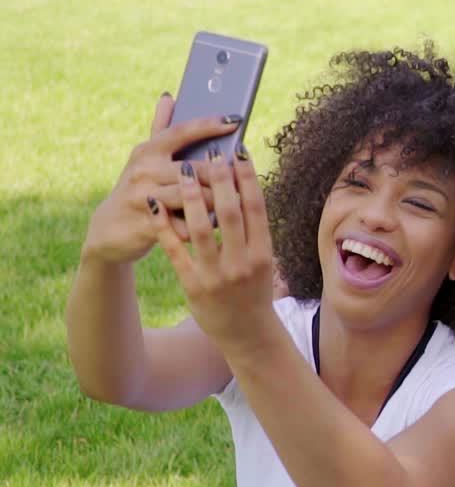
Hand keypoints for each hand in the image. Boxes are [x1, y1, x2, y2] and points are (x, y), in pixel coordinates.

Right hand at [82, 94, 237, 264]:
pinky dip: (204, 225)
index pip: (181, 131)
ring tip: (235, 202)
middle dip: (223, 175)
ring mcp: (144, 197)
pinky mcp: (148, 225)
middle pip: (196, 168)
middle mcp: (144, 170)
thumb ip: (160, 129)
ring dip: (218, 201)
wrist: (111, 229)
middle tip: (245, 178)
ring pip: (194, 196)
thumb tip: (169, 96)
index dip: (209, 124)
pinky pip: (187, 225)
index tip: (235, 119)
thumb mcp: (145, 159)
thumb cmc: (139, 188)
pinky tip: (217, 225)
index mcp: (148, 151)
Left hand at [150, 142, 277, 360]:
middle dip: (218, 179)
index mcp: (263, 254)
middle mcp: (242, 263)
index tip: (238, 152)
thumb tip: (248, 190)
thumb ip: (256, 231)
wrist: (247, 334)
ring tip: (180, 170)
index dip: (247, 178)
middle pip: (229, 213)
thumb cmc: (256, 291)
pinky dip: (164, 226)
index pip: (256, 208)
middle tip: (209, 153)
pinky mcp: (193, 285)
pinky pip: (175, 250)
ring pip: (200, 229)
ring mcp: (216, 275)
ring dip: (189, 196)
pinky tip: (156, 205)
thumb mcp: (265, 262)